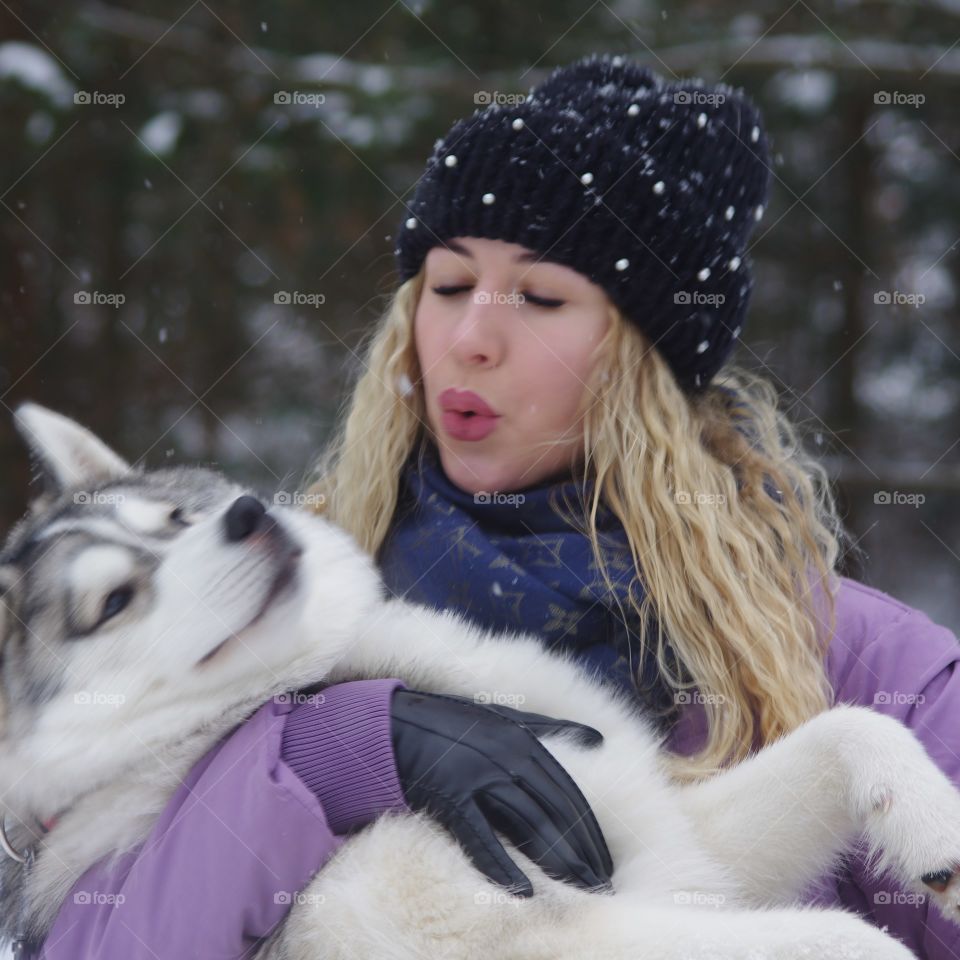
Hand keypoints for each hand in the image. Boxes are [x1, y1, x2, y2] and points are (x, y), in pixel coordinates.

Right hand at [389, 689, 613, 896]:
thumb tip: (599, 736)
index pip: (567, 792)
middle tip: (601, 882)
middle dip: (582, 850)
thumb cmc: (455, 723)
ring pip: (528, 823)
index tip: (604, 858)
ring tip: (580, 887)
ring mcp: (478, 776)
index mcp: (522, 740)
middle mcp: (506, 756)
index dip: (589, 828)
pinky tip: (524, 890)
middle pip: (555, 810)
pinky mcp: (450, 796)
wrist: (398, 724)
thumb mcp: (503, 716)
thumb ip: (550, 727)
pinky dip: (502, 864)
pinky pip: (479, 835)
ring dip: (558, 859)